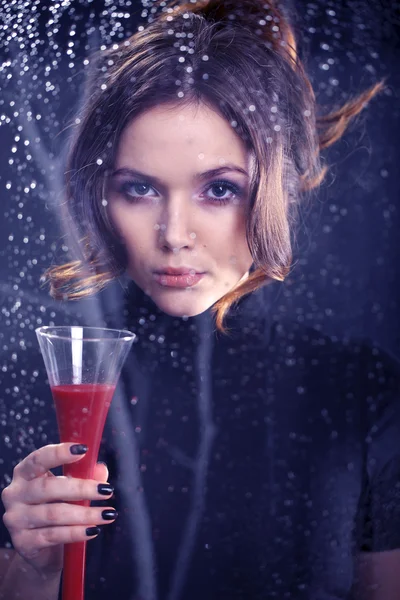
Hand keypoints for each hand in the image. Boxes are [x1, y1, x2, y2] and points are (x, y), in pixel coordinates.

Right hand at [1, 443, 116, 577]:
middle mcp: (15, 493)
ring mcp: (16, 519)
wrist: (38, 547)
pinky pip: (54, 535)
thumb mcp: (67, 489)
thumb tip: (100, 469)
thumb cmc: (54, 508)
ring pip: (54, 514)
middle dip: (81, 489)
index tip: (83, 449)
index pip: (38, 459)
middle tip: (107, 490)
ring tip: (107, 514)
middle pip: (48, 488)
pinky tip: (93, 530)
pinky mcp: (22, 542)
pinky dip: (76, 533)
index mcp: (24, 473)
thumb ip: (83, 476)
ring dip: (85, 514)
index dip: (59, 453)